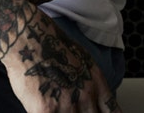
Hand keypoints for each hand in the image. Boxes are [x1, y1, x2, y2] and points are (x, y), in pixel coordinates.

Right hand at [2, 16, 121, 112]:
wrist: (30, 38)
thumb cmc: (52, 45)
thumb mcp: (82, 60)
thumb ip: (88, 82)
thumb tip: (90, 96)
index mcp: (96, 83)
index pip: (113, 112)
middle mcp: (86, 95)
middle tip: (73, 110)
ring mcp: (67, 104)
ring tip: (58, 106)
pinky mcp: (46, 110)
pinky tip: (44, 111)